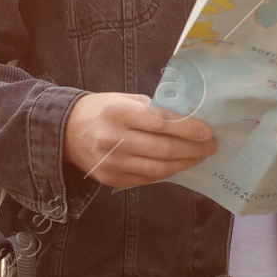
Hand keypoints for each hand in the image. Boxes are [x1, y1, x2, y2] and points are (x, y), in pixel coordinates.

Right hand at [63, 92, 218, 187]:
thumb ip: (152, 108)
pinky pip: (147, 178)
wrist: (65, 131)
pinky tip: (179, 165)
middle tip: (211, 147)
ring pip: (158, 168)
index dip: (189, 129)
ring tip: (200, 157)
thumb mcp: (124, 98)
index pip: (162, 123)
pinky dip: (167, 172)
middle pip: (164, 149)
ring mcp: (112, 162)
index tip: (208, 132)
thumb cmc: (101, 109)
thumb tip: (186, 118)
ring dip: (185, 163)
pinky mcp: (111, 178)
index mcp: (120, 113)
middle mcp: (115, 139)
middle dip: (193, 149)